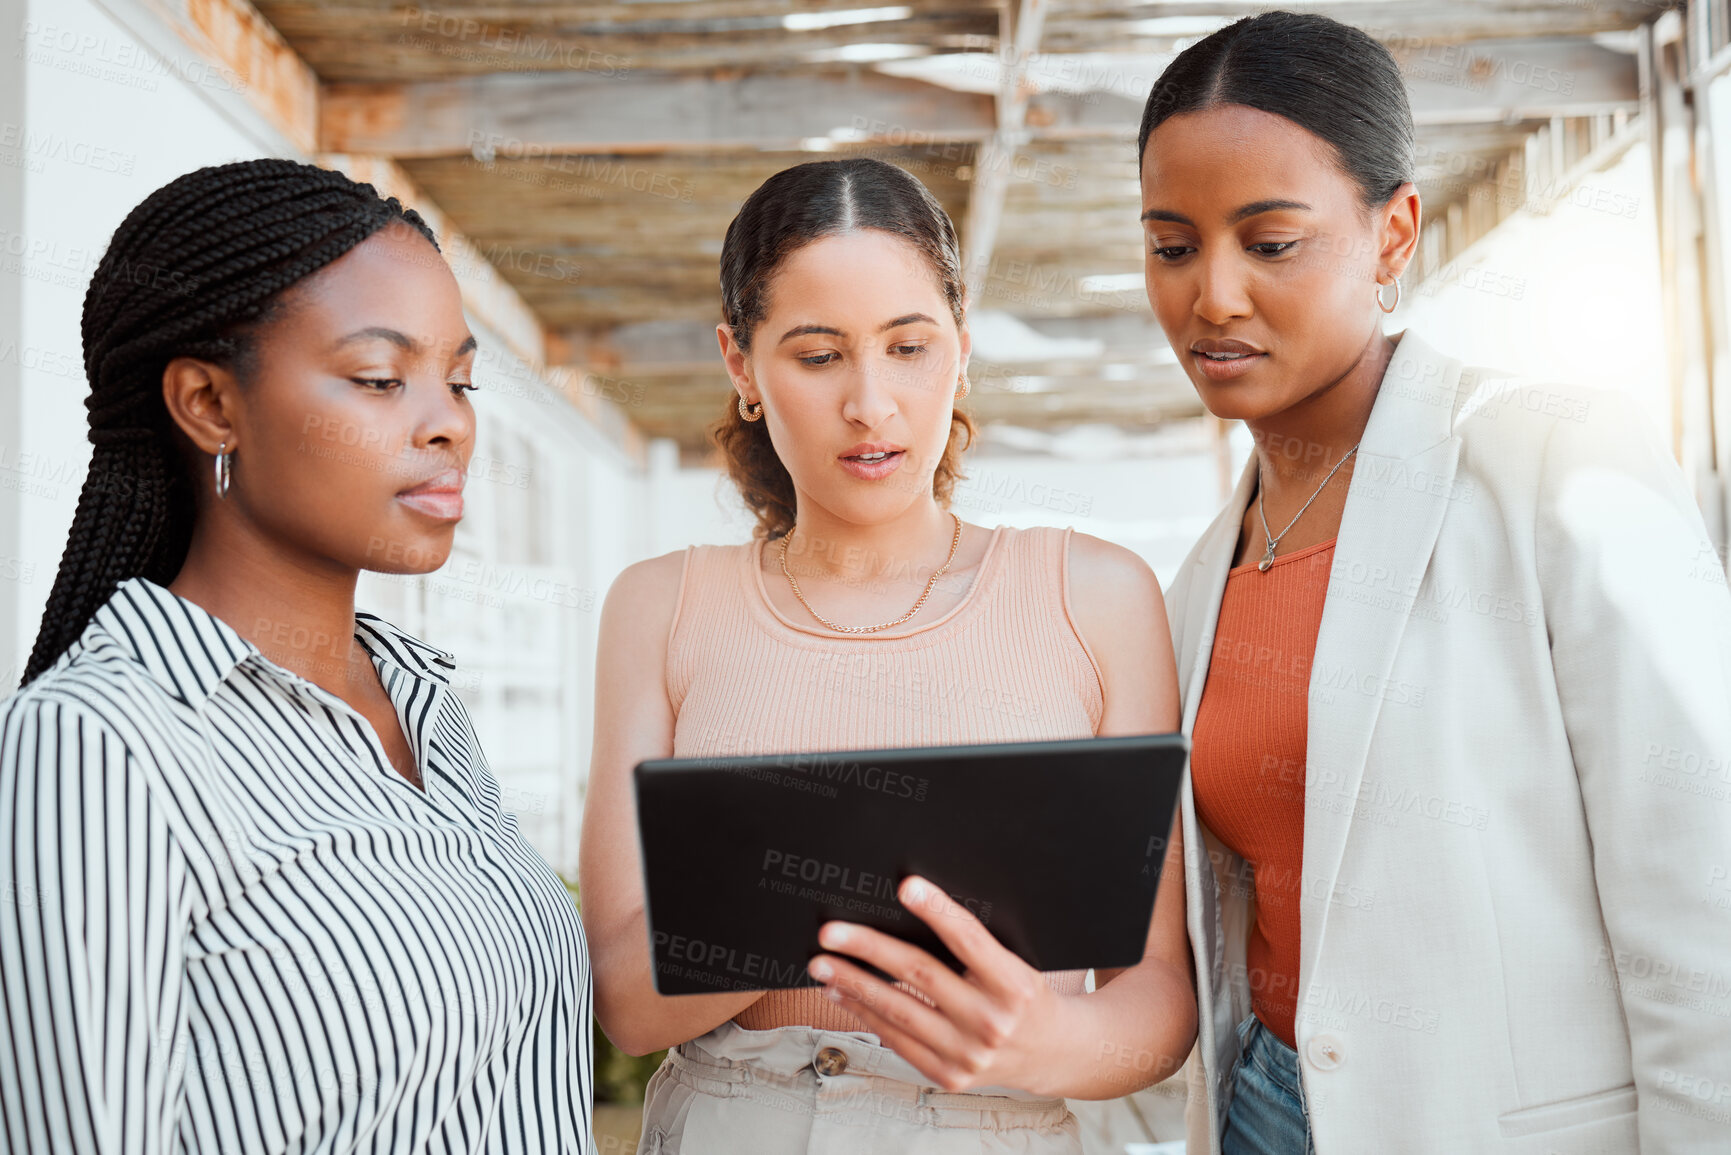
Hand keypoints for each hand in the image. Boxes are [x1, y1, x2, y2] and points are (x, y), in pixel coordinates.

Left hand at [806, 875, 1063, 1094]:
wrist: (1051, 1054)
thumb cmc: (1026, 998)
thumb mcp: (1015, 965)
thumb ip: (972, 946)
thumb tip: (913, 909)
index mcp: (1014, 985)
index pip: (969, 939)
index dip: (937, 910)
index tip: (906, 886)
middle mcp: (991, 1022)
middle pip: (920, 975)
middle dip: (868, 949)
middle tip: (831, 932)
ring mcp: (968, 1054)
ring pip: (898, 1011)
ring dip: (853, 984)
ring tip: (824, 964)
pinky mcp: (949, 1075)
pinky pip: (897, 1040)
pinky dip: (864, 1015)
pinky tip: (842, 995)